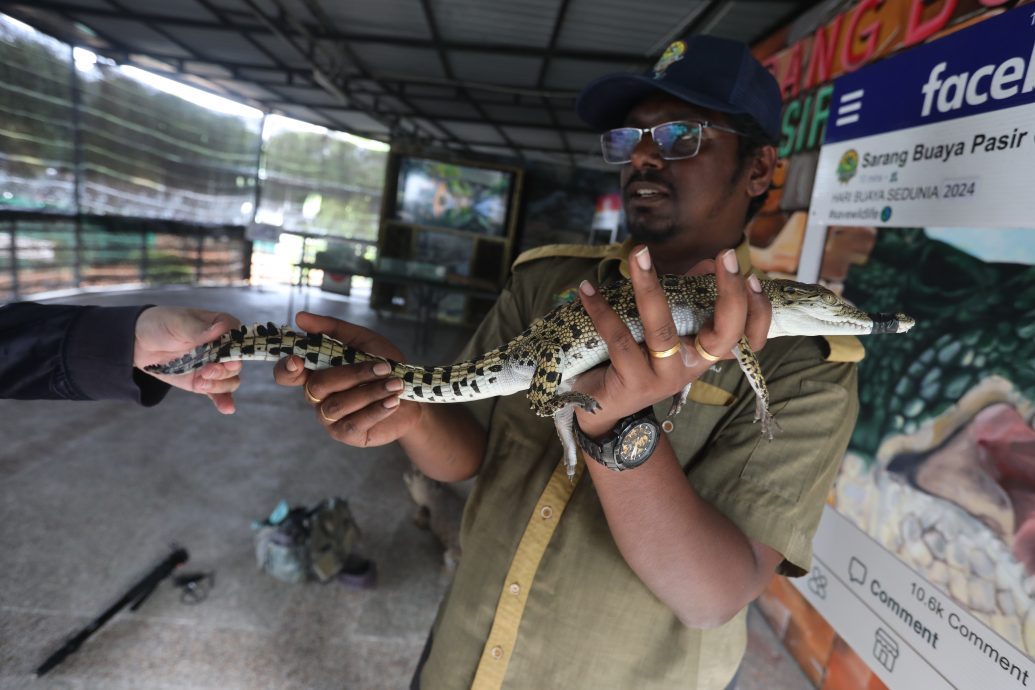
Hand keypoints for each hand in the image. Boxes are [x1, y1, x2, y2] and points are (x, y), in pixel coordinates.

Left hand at [134, 306, 242, 413]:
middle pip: (237, 363)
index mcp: (220, 327)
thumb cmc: (161, 325)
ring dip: (219, 385)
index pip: (239, 337)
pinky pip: (219, 394)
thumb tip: (222, 328)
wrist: (138, 343)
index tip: (228, 355)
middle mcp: (222, 348)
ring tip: (200, 384)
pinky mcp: (203, 382)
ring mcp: (214, 366)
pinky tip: (227, 408)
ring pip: (230, 380)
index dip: (237, 347)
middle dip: (225, 370)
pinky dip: (224, 401)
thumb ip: (199, 329)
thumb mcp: (178, 323)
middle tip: (207, 371)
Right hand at [272, 311, 422, 446]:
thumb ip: (333, 329)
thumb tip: (300, 317)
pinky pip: (354, 423)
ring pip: (337, 405)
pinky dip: (376, 410)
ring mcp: (329, 417)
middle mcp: (317, 396)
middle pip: (317, 386)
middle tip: (385, 368)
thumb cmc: (385, 367)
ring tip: (395, 384)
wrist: (412, 396)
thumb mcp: (364, 341)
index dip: (286, 369)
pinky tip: (393, 401)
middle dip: (353, 374)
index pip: (286, 374)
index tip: (298, 361)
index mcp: (316, 371)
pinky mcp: (346, 433)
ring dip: (370, 392)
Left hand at [573, 245, 770, 437]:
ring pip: (661, 330)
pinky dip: (601, 310)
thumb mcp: (664, 328)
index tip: (753, 278)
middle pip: (724, 335)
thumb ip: (686, 297)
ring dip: (648, 286)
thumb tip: (706, 262)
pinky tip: (587, 289)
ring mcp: (664, 377)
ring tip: (638, 254)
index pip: (747, 337)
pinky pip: (618, 340)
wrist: (603, 405)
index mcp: (705, 352)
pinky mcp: (633, 383)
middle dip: (730, 293)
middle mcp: (691, 366)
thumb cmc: (636, 357)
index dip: (758, 312)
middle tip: (725, 255)